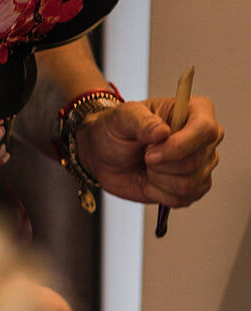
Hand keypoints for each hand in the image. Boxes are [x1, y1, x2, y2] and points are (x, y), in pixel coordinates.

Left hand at [76, 95, 223, 206]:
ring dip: (157, 179)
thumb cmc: (117, 130)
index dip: (178, 146)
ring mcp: (203, 163)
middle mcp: (206, 137)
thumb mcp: (122, 117)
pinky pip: (183, 199)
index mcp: (197, 111)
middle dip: (159, 165)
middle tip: (144, 155)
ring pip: (188, 184)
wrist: (105, 155)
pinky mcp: (194, 186)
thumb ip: (142, 122)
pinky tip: (150, 181)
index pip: (205, 130)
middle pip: (195, 161)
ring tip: (147, 166)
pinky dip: (158, 194)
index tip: (149, 154)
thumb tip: (163, 132)